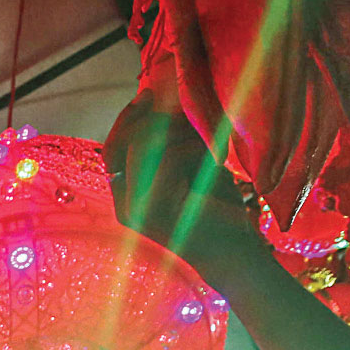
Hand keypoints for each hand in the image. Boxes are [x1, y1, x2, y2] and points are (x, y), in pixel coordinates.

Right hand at [101, 79, 261, 270]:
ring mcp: (136, 210)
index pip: (113, 149)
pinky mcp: (155, 209)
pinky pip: (166, 157)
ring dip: (180, 134)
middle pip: (125, 143)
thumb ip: (170, 144)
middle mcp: (124, 206)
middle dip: (157, 120)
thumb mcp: (190, 170)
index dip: (127, 119)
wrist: (235, 254)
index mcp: (126, 199)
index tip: (148, 95)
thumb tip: (160, 98)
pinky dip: (192, 150)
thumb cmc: (218, 210)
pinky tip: (211, 162)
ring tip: (207, 146)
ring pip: (144, 146)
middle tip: (187, 112)